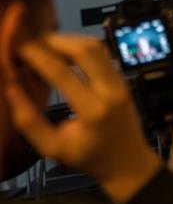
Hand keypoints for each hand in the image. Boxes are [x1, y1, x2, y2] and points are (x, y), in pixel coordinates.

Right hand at [3, 34, 161, 201]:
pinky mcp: (123, 80)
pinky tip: (62, 52)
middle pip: (84, 49)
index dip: (34, 55)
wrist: (129, 162)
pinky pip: (103, 54)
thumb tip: (10, 88)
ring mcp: (121, 84)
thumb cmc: (90, 158)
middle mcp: (111, 92)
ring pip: (96, 47)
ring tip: (42, 46)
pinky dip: (80, 46)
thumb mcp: (53, 149)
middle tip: (29, 43)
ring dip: (67, 40)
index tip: (15, 47)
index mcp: (93, 111)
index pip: (60, 72)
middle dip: (52, 40)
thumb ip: (29, 121)